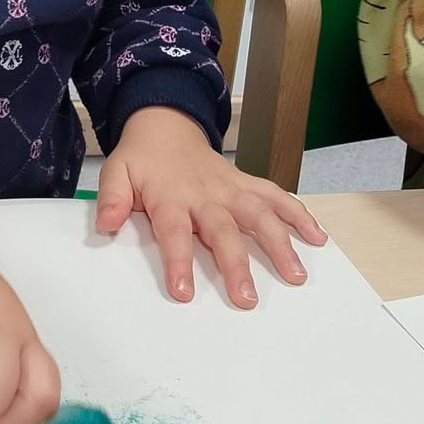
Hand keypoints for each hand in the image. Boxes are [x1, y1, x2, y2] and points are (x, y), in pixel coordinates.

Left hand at [95, 106, 326, 306]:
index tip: (184, 292)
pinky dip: (299, 215)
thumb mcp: (116, 172)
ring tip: (295, 275)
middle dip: (236, 264)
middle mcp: (206, 194)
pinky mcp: (247, 185)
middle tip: (247, 298)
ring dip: (280, 244)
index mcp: (171, 197)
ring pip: (260, 215)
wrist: (166, 125)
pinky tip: (318, 238)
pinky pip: (277, 197)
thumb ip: (112, 198)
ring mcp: (231, 189)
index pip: (175, 232)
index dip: (180, 261)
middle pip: (224, 230)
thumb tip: (106, 225)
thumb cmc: (141, 159)